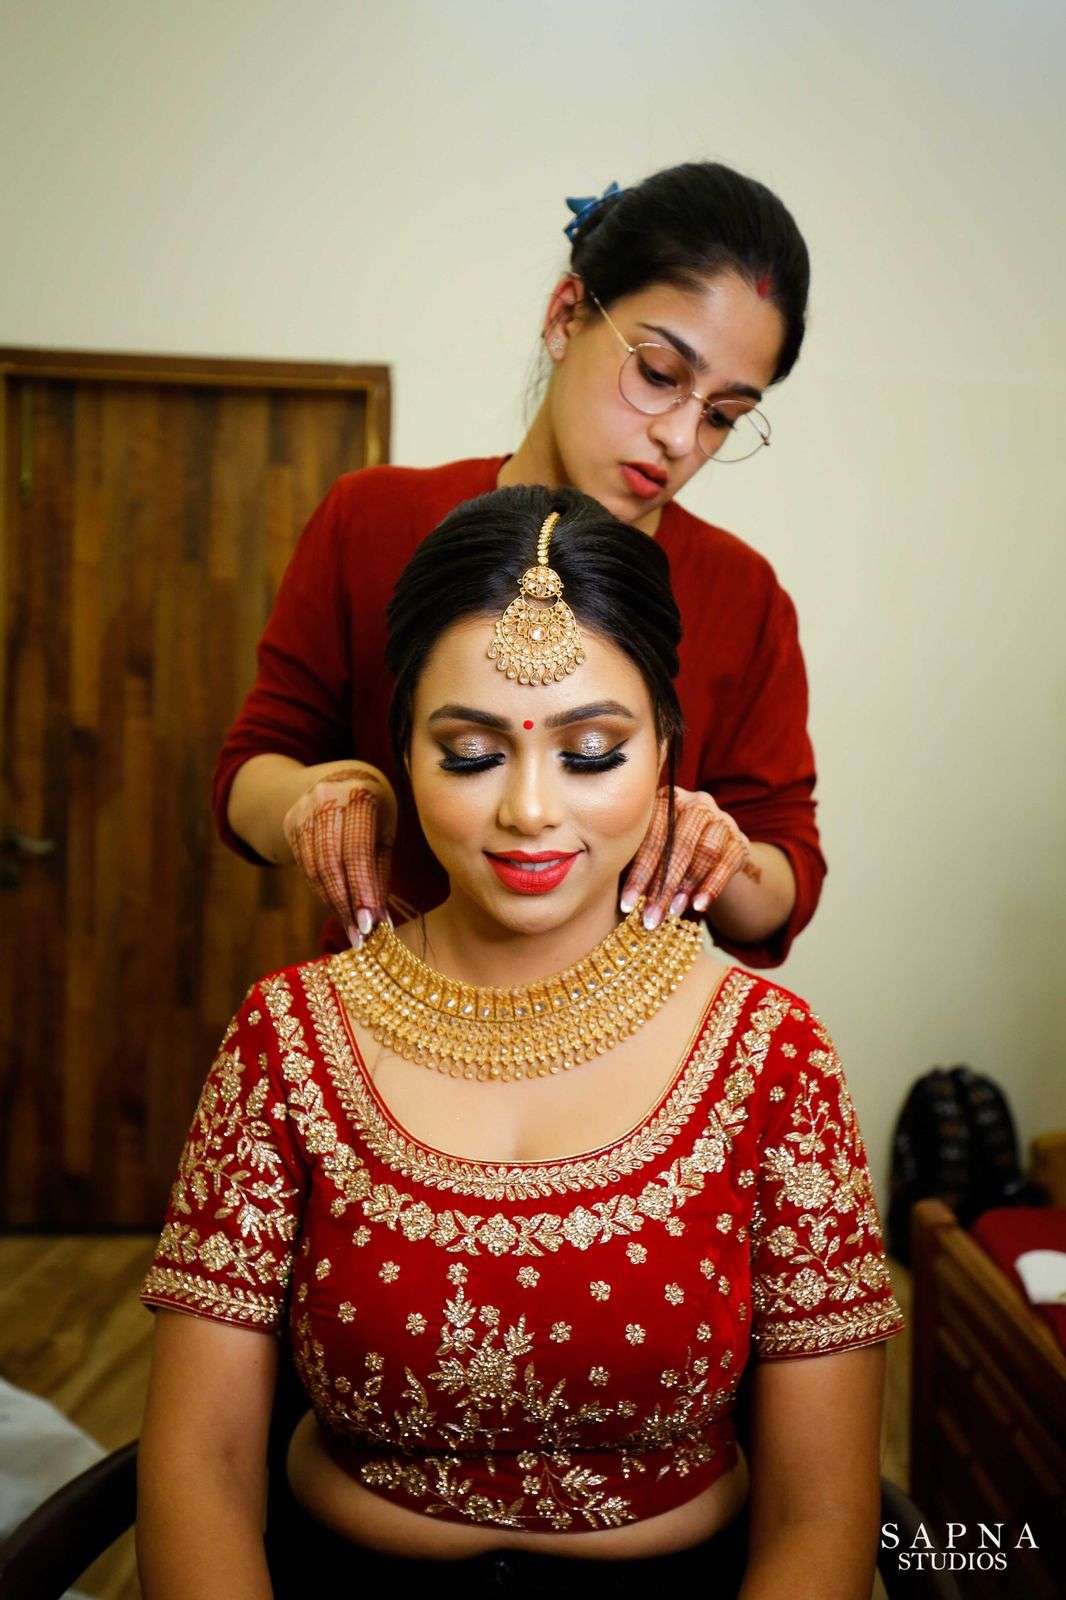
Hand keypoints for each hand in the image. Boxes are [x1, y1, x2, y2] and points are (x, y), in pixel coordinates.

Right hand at [282, 764, 396, 947]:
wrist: (331, 777)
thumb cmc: (373, 806)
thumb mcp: (385, 825)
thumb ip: (381, 867)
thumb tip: (383, 923)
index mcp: (359, 791)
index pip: (357, 849)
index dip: (362, 889)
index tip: (371, 924)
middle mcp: (326, 798)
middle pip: (331, 862)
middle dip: (346, 904)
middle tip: (360, 937)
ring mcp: (302, 810)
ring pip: (315, 869)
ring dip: (334, 904)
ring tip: (352, 932)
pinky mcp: (289, 825)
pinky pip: (306, 867)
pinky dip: (323, 893)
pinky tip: (338, 911)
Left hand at [619, 786, 749, 927]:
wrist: (706, 852)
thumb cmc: (661, 853)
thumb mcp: (646, 849)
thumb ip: (631, 859)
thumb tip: (602, 886)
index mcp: (665, 799)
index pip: (653, 835)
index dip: (640, 872)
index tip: (627, 904)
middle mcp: (696, 803)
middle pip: (680, 844)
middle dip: (663, 885)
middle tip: (649, 918)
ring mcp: (721, 820)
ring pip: (705, 852)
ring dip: (687, 886)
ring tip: (672, 913)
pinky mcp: (740, 840)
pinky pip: (728, 863)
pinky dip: (713, 886)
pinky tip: (699, 906)